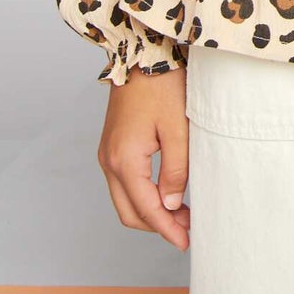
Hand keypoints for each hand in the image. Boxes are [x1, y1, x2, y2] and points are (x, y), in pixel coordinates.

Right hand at [96, 66, 190, 249]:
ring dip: (150, 210)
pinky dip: (142, 193)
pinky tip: (165, 190)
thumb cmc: (162, 83)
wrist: (142, 51)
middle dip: (157, 225)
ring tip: (181, 212)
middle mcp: (109, 160)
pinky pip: (123, 181)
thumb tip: (172, 205)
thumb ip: (175, 169)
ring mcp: (107, 152)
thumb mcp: (178, 127)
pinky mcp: (112, 144)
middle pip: (129, 212)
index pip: (145, 209)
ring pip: (124, 198)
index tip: (186, 241)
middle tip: (186, 229)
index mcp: (124, 159)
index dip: (167, 229)